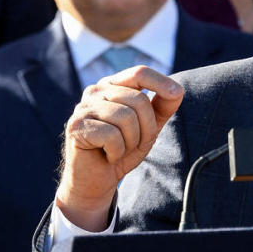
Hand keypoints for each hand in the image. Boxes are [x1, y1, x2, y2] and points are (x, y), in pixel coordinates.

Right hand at [56, 67, 183, 230]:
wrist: (97, 178)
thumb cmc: (123, 148)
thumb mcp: (149, 126)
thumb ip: (163, 106)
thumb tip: (177, 90)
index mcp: (113, 86)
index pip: (139, 72)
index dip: (160, 82)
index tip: (177, 94)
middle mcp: (95, 91)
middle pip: (138, 99)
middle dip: (146, 127)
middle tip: (134, 142)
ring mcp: (83, 107)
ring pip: (126, 117)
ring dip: (131, 141)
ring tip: (120, 149)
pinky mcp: (76, 126)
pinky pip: (111, 135)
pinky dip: (117, 151)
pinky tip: (107, 155)